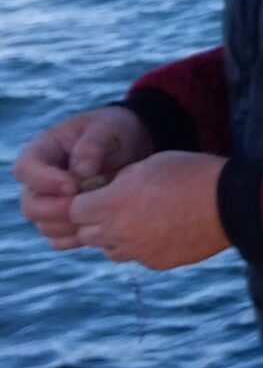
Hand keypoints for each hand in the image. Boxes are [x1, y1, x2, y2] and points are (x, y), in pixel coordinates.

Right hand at [13, 105, 155, 249]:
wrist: (133, 149)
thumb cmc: (116, 131)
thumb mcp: (109, 127)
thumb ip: (92, 145)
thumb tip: (80, 171)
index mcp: (44, 150)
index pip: (25, 169)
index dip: (44, 180)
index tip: (74, 185)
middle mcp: (40, 180)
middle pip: (30, 205)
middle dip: (56, 210)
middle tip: (86, 206)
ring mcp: (51, 203)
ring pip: (45, 226)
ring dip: (70, 226)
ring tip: (99, 216)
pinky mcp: (66, 220)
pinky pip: (60, 240)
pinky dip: (77, 239)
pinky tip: (101, 228)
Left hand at [68, 152, 229, 270]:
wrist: (230, 205)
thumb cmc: (190, 174)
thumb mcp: (148, 164)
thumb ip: (120, 181)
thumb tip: (109, 191)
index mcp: (112, 203)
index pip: (74, 209)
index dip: (84, 199)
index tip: (97, 192)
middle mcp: (119, 232)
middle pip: (86, 233)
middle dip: (94, 220)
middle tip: (115, 206)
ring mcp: (138, 252)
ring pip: (109, 249)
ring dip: (114, 236)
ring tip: (137, 219)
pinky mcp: (156, 262)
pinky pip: (136, 257)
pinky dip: (140, 246)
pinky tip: (160, 230)